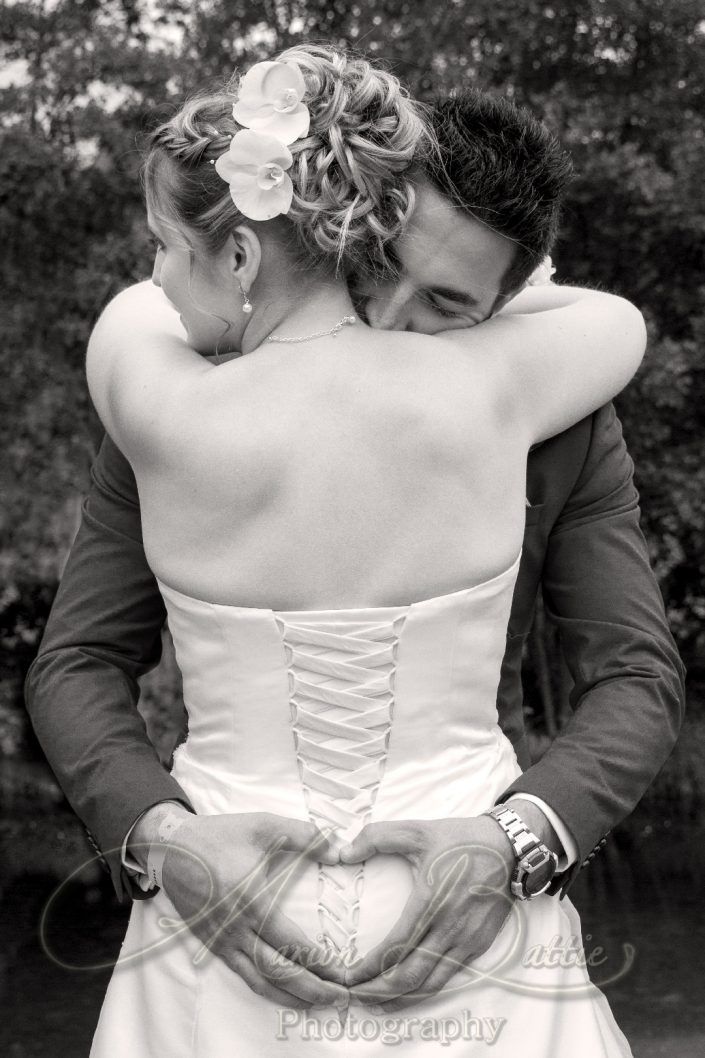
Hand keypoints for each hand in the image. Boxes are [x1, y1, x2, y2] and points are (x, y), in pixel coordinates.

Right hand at [155, 812, 349, 1008]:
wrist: (173, 848)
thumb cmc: (221, 836)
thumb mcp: (265, 826)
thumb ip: (305, 836)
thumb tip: (338, 850)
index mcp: (251, 901)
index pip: (291, 942)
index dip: (318, 960)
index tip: (342, 969)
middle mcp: (236, 928)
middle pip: (278, 971)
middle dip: (313, 988)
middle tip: (340, 997)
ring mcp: (222, 941)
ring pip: (260, 981)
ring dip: (292, 996)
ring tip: (319, 1002)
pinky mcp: (213, 944)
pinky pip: (243, 975)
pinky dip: (267, 989)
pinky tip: (285, 993)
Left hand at [340, 816, 516, 1011]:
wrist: (509, 849)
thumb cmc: (461, 839)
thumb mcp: (416, 830)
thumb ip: (376, 837)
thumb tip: (343, 852)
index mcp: (431, 901)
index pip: (395, 948)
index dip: (369, 968)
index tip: (348, 976)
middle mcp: (450, 928)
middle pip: (410, 976)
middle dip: (378, 992)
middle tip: (354, 996)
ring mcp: (467, 941)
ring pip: (430, 984)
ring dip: (401, 999)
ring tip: (376, 1002)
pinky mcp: (478, 946)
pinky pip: (448, 977)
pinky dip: (424, 990)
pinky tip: (409, 991)